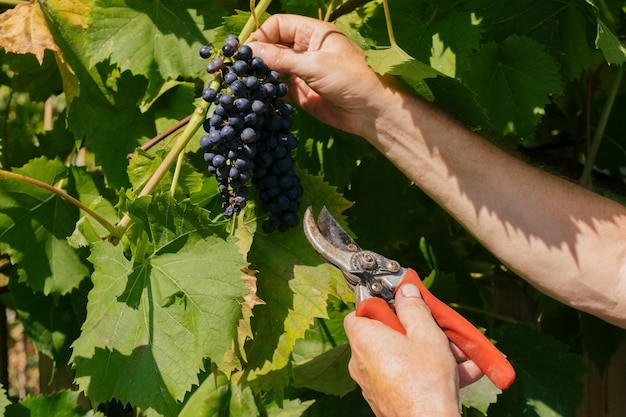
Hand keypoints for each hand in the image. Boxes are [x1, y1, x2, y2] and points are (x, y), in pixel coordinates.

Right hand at [249, 14, 390, 137]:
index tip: (248, 50)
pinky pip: (279, 87)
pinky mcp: (301, 93)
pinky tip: (259, 95)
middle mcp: (306, 50)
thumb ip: (281, 59)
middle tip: (241, 68)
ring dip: (261, 74)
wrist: (370, 112)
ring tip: (246, 83)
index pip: (278, 25)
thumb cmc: (350, 79)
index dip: (262, 35)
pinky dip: (268, 90)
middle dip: (257, 56)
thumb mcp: (314, 65)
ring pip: (273, 68)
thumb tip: (250, 51)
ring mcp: (302, 72)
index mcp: (313, 33)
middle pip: (273, 46)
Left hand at [344, 283, 482, 416]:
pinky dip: (430, 371)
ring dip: (430, 350)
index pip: (360, 311)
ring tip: (459, 352)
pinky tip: (464, 370)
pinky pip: (408, 375)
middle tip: (437, 328)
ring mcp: (373, 381)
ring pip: (402, 355)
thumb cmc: (424, 382)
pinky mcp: (386, 397)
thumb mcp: (425, 333)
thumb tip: (405, 290)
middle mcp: (362, 360)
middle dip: (415, 328)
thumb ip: (414, 307)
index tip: (403, 302)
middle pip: (386, 332)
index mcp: (364, 338)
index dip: (381, 303)